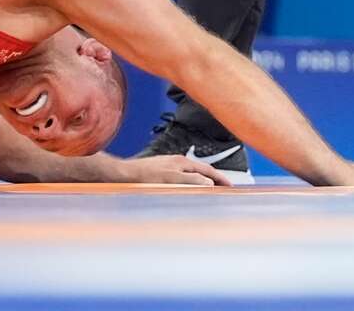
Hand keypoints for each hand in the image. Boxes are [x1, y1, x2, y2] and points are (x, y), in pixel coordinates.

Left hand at [116, 155, 232, 185]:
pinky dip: (190, 185)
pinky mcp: (161, 173)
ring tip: (210, 192)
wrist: (122, 175)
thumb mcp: (171, 180)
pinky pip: (182, 179)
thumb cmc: (144, 176)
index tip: (231, 187)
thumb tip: (210, 183)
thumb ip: (191, 180)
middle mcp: (177, 162)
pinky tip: (188, 191)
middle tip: (225, 190)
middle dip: (214, 180)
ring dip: (203, 182)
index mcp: (182, 162)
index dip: (221, 179)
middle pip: (201, 171)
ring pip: (192, 175)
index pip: (208, 170)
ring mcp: (169, 167)